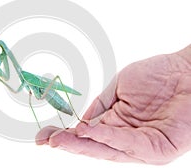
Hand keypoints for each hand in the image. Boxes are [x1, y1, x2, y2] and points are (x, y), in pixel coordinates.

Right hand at [36, 45, 190, 164]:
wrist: (187, 71)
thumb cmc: (157, 76)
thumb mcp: (118, 89)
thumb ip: (99, 106)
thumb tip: (78, 120)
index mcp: (116, 125)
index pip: (86, 134)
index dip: (65, 135)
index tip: (43, 135)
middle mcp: (125, 139)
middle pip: (93, 146)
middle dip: (67, 144)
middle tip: (46, 141)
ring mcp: (140, 145)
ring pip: (106, 149)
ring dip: (81, 144)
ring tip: (59, 140)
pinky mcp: (156, 149)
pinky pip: (126, 145)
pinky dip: (105, 137)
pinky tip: (86, 132)